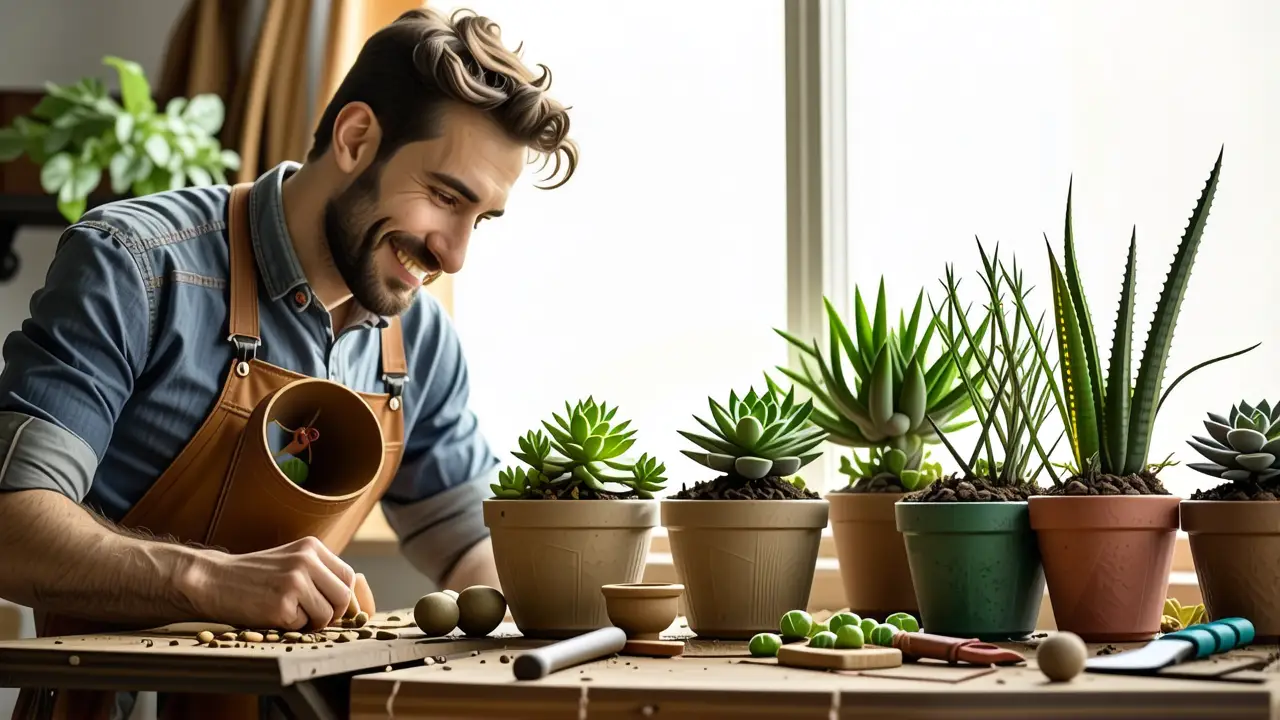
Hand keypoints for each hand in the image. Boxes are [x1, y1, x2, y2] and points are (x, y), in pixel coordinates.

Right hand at [182, 536, 355, 629]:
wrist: (212, 580)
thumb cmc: (254, 577)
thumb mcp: (291, 561)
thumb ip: (319, 573)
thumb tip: (353, 601)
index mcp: (312, 547)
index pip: (348, 576)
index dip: (342, 597)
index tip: (329, 606)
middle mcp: (306, 560)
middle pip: (344, 597)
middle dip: (332, 613)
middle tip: (312, 616)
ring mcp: (294, 582)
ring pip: (327, 615)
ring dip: (311, 622)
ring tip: (290, 614)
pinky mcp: (282, 605)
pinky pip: (303, 626)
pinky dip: (291, 627)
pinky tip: (272, 615)